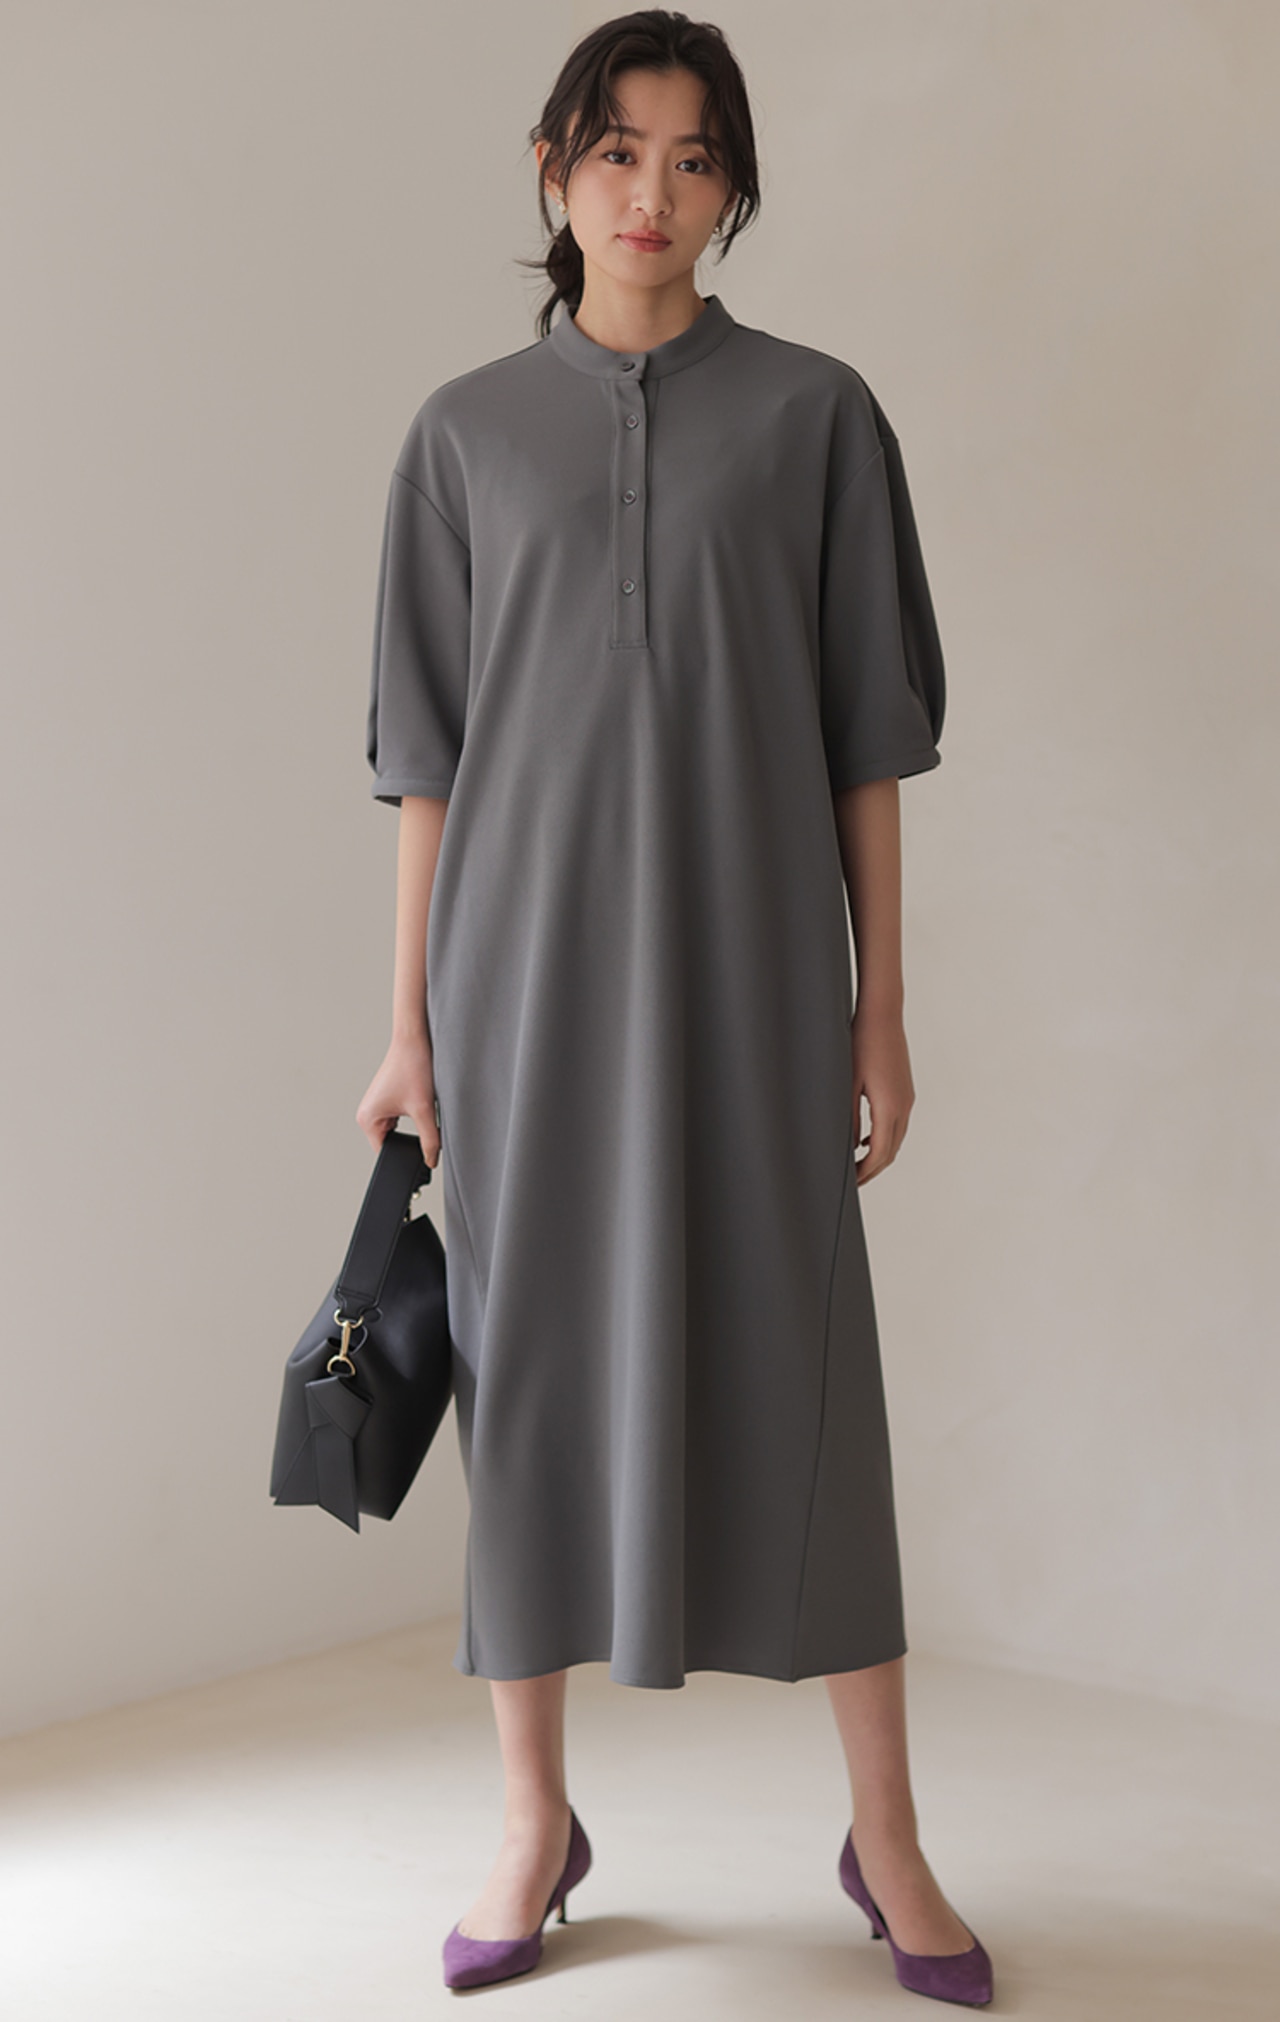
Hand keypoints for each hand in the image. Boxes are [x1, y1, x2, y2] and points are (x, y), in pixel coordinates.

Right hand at [355, 1032, 441, 1167]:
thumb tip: (432, 1160)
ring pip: (399, 1130)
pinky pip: (400, 1118)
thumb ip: (430, 1140)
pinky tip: (418, 1099)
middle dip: (410, 1138)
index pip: (385, 1153)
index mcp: (367, 1119)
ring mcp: (377, 1106)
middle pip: (392, 1142)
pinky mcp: (387, 1100)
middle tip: (423, 1121)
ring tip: (418, 1103)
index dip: (404, 1156)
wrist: (415, 1040)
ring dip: (412, 1124)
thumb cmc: (412, 1066)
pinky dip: (412, 1115)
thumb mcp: (425, 1109)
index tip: (420, 1154)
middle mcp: (367, 1114)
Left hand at [849, 1001, 914, 1183]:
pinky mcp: (906, 1090)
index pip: (880, 1153)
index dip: (866, 1172)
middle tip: (854, 1181)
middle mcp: (904, 1106)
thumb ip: (850, 1118)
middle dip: (874, 1169)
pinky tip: (867, 1140)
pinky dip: (885, 1138)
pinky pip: (899, 1124)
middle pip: (892, 1151)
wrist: (882, 1015)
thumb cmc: (861, 1044)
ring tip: (859, 1165)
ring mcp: (908, 1098)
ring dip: (880, 1155)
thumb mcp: (848, 1083)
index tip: (852, 1183)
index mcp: (889, 1107)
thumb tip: (850, 1146)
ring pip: (897, 1138)